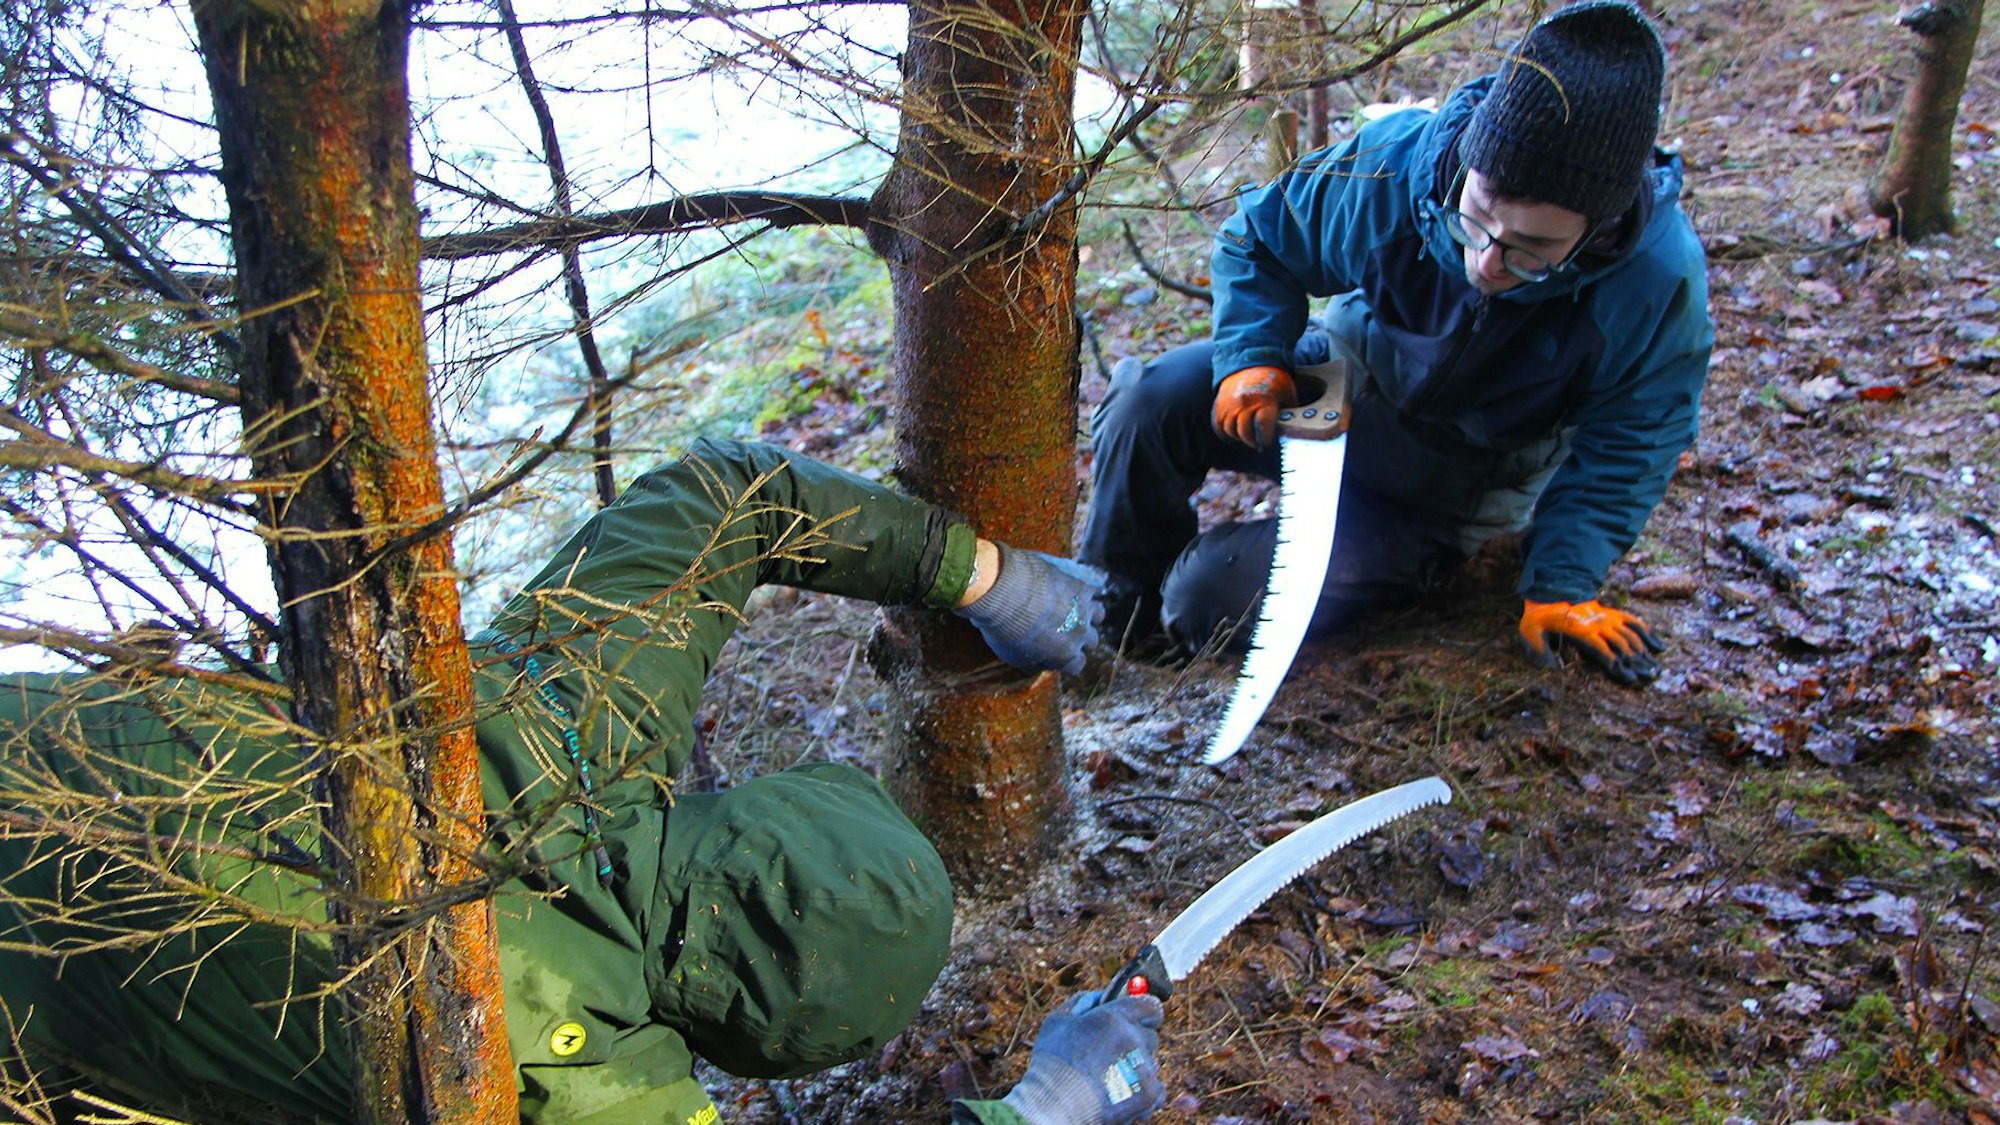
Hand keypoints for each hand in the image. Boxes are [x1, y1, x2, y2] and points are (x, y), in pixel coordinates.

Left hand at [954, 545, 1106, 674]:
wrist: (1006, 591)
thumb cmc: (1004, 627)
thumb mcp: (1014, 656)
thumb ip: (1034, 662)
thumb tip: (1043, 664)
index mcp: (1065, 656)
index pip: (1078, 664)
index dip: (1069, 658)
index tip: (1061, 652)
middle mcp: (1080, 635)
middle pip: (1091, 639)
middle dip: (1081, 636)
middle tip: (1066, 628)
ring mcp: (1084, 610)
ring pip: (1098, 614)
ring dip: (1089, 613)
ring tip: (1077, 608)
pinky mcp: (1081, 587)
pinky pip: (1094, 589)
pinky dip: (1087, 590)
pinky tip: (1077, 586)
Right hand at [1001, 991, 1164, 1124]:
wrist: (1055, 1107)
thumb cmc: (1053, 1064)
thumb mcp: (1058, 1021)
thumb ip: (1084, 1001)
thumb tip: (1103, 996)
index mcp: (1114, 1018)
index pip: (1150, 1006)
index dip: (1144, 1012)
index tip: (1138, 1018)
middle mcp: (1133, 1040)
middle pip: (1151, 1035)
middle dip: (1136, 1041)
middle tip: (1114, 1053)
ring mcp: (1144, 1069)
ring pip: (1150, 1062)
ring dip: (1137, 1066)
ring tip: (1110, 1077)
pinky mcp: (1148, 1095)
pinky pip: (1156, 1087)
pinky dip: (1142, 1090)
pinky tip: (1120, 1091)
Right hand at [1210, 365, 1296, 449]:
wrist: (1252, 361)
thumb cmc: (1272, 379)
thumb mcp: (1287, 393)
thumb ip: (1289, 412)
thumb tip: (1291, 429)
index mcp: (1263, 400)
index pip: (1262, 426)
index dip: (1266, 438)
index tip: (1268, 442)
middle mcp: (1244, 403)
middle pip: (1244, 432)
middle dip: (1253, 441)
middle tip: (1258, 443)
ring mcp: (1230, 404)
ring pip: (1230, 430)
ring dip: (1239, 437)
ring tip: (1247, 437)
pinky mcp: (1220, 404)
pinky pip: (1219, 425)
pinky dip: (1226, 432)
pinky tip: (1235, 433)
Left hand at [1519, 599, 1665, 683]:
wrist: (1548, 595)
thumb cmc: (1539, 619)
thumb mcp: (1530, 634)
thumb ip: (1539, 652)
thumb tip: (1555, 670)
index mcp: (1581, 630)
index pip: (1603, 649)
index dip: (1616, 664)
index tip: (1629, 678)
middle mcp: (1598, 623)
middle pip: (1622, 643)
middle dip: (1636, 661)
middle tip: (1649, 677)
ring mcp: (1607, 617)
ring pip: (1631, 634)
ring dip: (1645, 651)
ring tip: (1656, 667)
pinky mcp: (1612, 614)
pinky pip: (1633, 621)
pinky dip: (1647, 633)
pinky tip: (1659, 646)